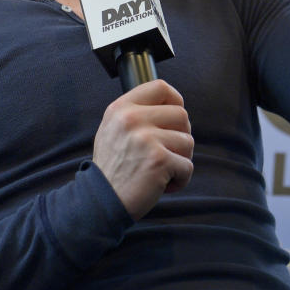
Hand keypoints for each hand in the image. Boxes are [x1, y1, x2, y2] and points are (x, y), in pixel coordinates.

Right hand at [93, 80, 193, 220]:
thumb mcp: (113, 130)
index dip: (175, 100)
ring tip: (161, 171)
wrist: (101, 202)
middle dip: (181, 136)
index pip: (160, 87)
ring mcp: (146, 138)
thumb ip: (136, 114)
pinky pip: (187, 166)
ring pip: (188, 141)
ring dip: (181, 160)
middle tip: (166, 153)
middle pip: (181, 114)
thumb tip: (172, 105)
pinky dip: (180, 180)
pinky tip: (162, 186)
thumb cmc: (112, 169)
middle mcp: (132, 119)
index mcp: (120, 108)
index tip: (175, 118)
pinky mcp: (159, 160)